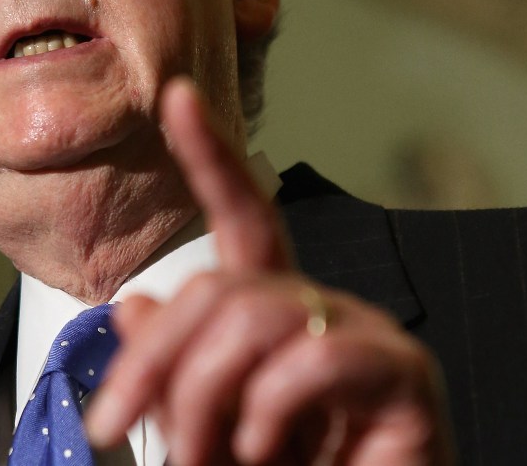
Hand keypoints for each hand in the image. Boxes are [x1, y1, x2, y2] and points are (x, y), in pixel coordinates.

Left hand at [85, 77, 453, 464]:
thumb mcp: (202, 428)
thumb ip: (170, 372)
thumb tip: (132, 305)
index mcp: (273, 313)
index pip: (240, 218)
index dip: (210, 155)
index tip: (177, 96)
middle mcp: (318, 308)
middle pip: (218, 285)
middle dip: (156, 362)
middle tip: (122, 428)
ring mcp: (364, 335)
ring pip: (253, 316)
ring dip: (203, 395)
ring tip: (205, 455)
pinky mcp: (404, 376)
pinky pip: (316, 356)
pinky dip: (270, 407)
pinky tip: (266, 445)